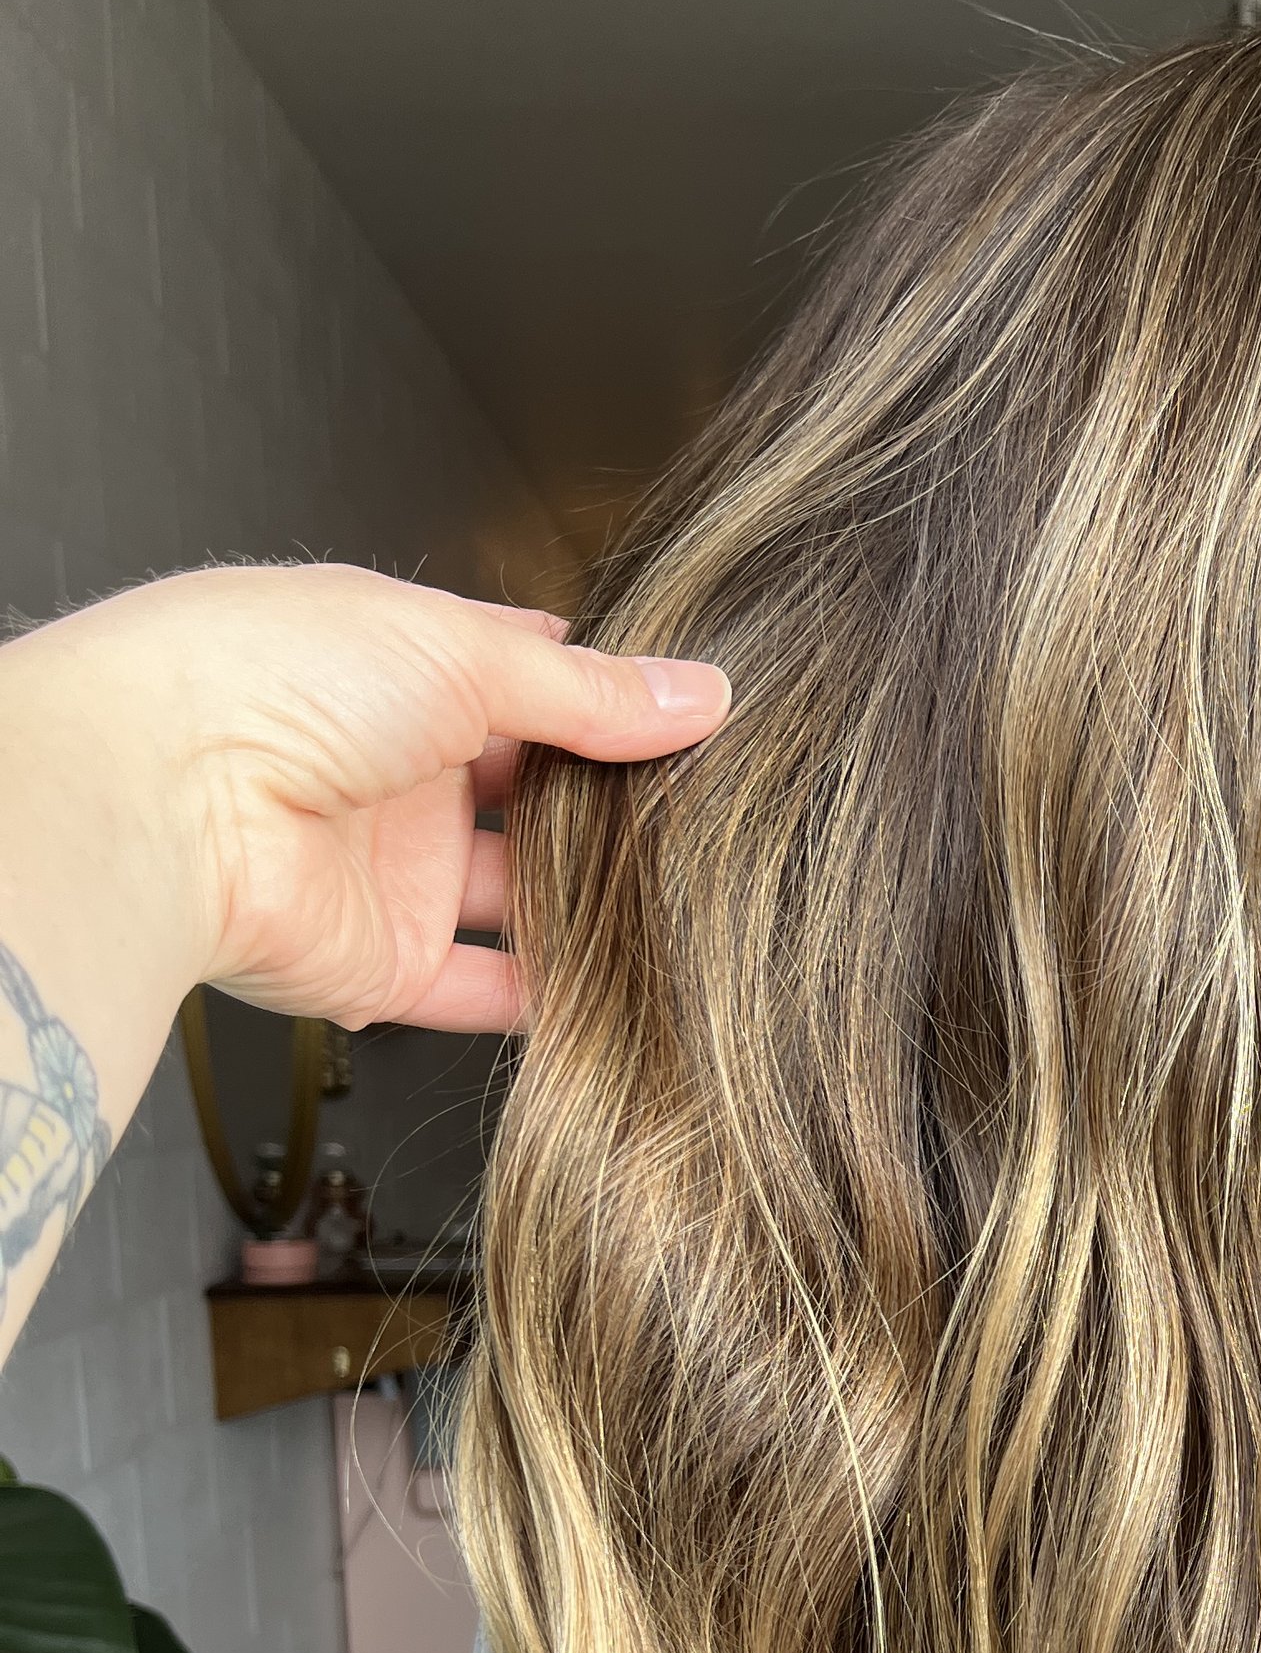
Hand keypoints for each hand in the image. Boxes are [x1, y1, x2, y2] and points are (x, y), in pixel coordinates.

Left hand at [0, 562, 731, 1034]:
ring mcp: (387, 868)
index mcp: (396, 667)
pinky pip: (480, 990)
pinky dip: (547, 999)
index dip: (600, 696)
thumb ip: (590, 693)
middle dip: (605, 804)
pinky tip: (624, 991)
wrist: (167, 796)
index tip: (686, 716)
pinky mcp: (380, 961)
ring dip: (589, 903)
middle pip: (526, 794)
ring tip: (686, 899)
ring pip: (513, 896)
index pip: (521, 681)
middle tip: (701, 812)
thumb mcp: (463, 652)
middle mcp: (391, 769)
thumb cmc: (268, 682)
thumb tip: (699, 695)